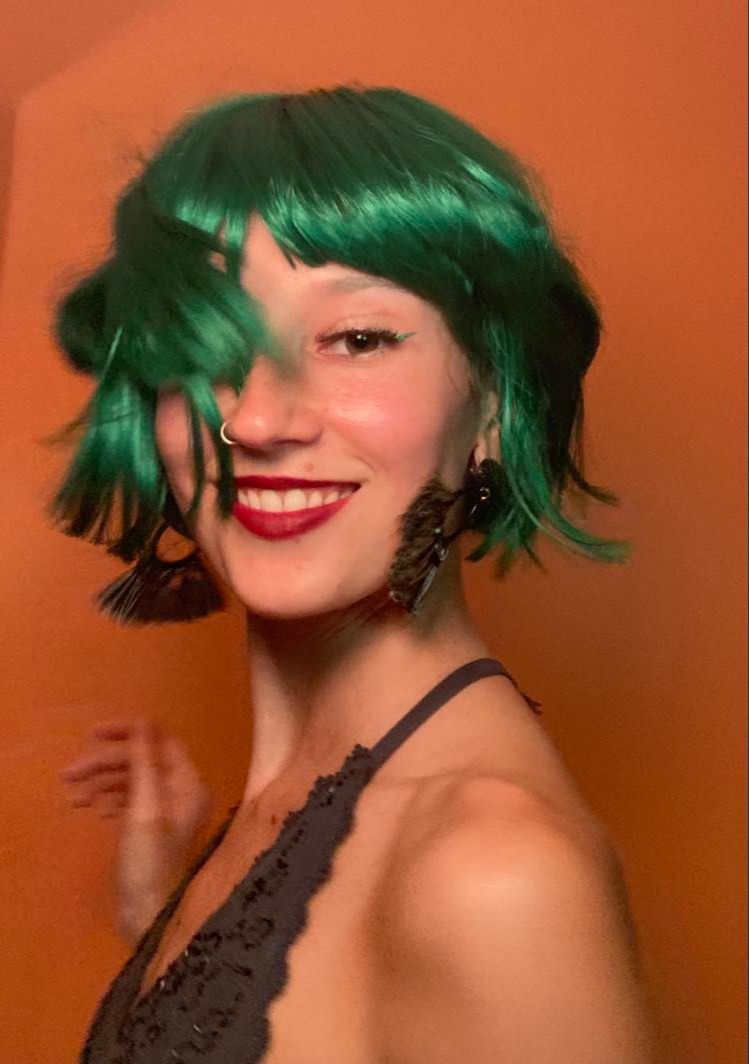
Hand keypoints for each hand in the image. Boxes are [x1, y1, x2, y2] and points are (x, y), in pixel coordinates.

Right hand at [59, 718, 213, 941]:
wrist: (149, 915)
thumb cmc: (150, 861)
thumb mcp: (145, 807)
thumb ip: (145, 762)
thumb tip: (144, 722)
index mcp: (188, 783)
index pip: (160, 741)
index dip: (128, 733)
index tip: (93, 734)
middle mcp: (181, 792)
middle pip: (141, 761)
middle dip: (105, 764)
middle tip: (69, 775)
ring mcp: (167, 811)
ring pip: (131, 781)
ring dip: (101, 783)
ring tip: (74, 798)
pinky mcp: (152, 828)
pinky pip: (130, 801)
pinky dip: (110, 800)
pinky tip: (95, 811)